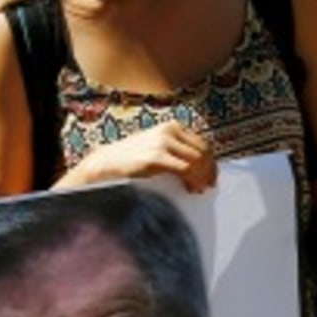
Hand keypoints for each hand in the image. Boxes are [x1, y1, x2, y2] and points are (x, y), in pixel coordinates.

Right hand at [62, 121, 217, 193]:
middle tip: (208, 186)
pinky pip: (185, 169)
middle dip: (209, 171)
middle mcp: (169, 131)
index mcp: (171, 127)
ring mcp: (162, 143)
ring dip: (202, 177)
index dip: (211, 162)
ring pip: (197, 160)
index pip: (202, 143)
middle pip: (203, 151)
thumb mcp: (156, 147)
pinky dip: (193, 180)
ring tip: (198, 189)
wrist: (105, 163)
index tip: (211, 177)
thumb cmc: (130, 159)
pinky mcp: (156, 157)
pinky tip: (191, 189)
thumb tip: (200, 167)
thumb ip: (176, 151)